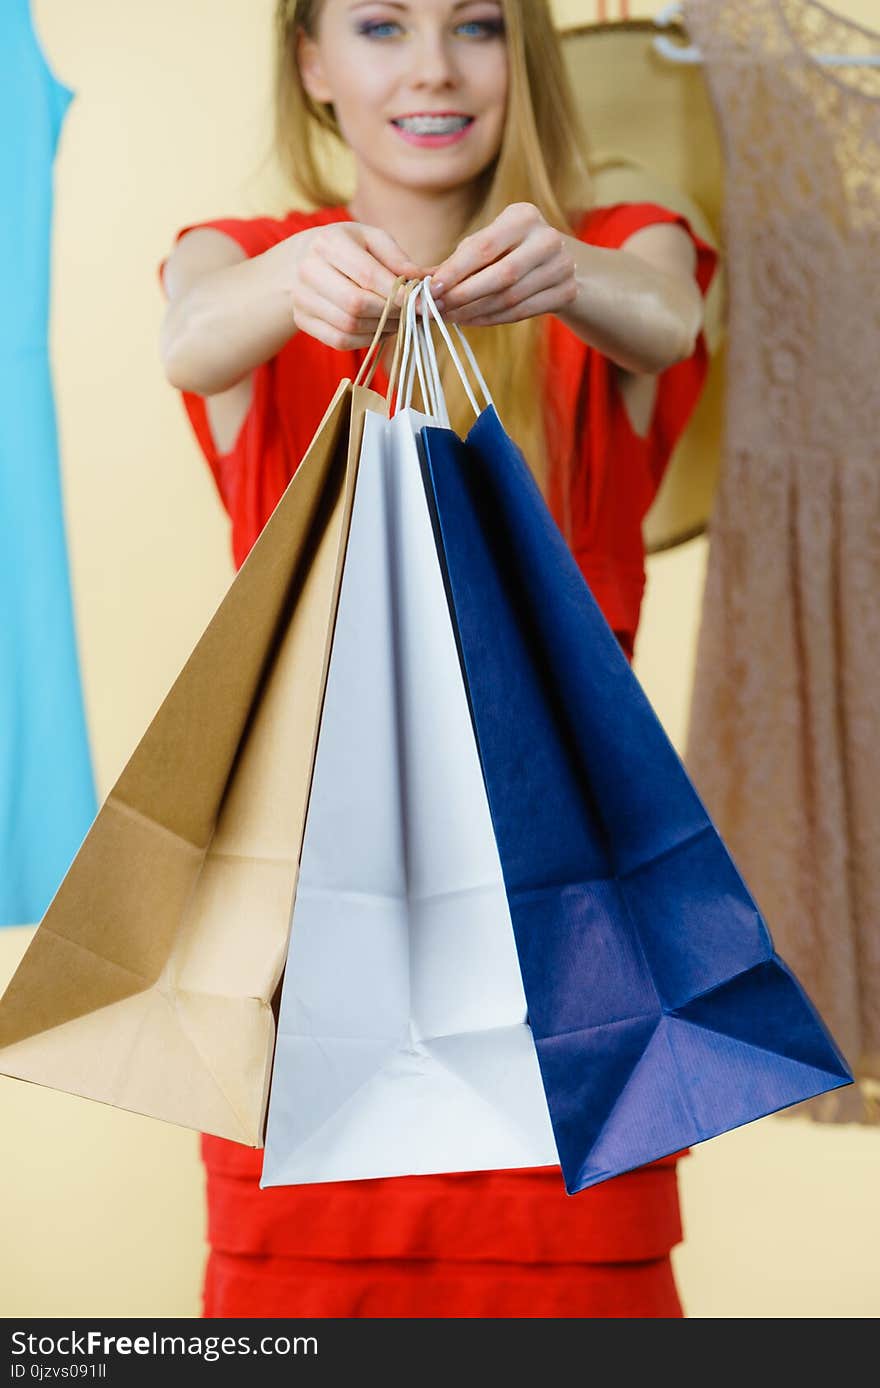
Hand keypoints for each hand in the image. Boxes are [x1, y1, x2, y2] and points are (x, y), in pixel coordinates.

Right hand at [288, 222, 423, 349]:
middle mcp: (309, 270)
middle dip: (391, 313)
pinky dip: (366, 340)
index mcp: (328, 243)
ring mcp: (301, 298)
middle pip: (356, 304)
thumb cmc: (345, 247)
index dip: (398, 294)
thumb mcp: (371, 239)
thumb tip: (424, 281)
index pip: (368, 275)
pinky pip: (340, 341)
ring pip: (349, 326)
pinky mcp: (302, 320)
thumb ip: (397, 258)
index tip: (422, 304)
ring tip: (400, 321)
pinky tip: (380, 330)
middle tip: (413, 315)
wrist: (300, 260)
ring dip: (382, 329)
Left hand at [425, 202, 577, 326]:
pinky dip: (492, 319)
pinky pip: (522, 312)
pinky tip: (470, 321)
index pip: (483, 247)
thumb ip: (458, 260)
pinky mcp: (567, 291)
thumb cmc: (509, 248)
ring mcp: (562, 266)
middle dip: (463, 296)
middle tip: (436, 310)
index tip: (430, 289)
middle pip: (500, 276)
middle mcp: (547, 238)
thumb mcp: (487, 242)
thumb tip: (421, 282)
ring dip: (474, 312)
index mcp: (524, 216)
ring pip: (510, 298)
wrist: (558, 261)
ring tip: (448, 317)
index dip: (455, 271)